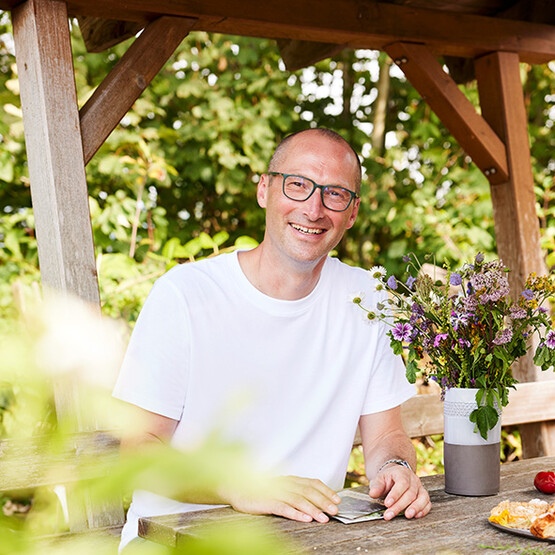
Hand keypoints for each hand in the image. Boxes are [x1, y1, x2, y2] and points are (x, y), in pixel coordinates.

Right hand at [221, 475, 340, 522]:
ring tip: (323, 518)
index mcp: (290, 480)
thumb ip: (295, 492)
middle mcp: (285, 483)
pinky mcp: (267, 502)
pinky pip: (283, 507)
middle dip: (323, 501)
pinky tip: (305, 518)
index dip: (326, 490)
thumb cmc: (260, 491)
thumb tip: (316, 501)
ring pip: (298, 499)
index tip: (337, 499)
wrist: (236, 489)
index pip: (312, 482)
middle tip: (335, 510)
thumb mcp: (280, 489)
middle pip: (308, 491)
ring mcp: (276, 492)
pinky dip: (295, 513)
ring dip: (313, 509)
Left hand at [369, 465, 430, 520]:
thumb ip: (376, 486)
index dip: (395, 494)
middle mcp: (413, 479)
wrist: (395, 476)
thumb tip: (373, 494)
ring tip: (407, 516)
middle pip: (410, 493)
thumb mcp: (379, 479)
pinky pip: (427, 503)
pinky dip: (424, 510)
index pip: (402, 483)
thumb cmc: (387, 479)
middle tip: (389, 515)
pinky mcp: (423, 495)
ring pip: (422, 497)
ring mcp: (420, 487)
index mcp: (402, 472)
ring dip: (415, 508)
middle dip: (400, 505)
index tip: (387, 504)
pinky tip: (416, 516)